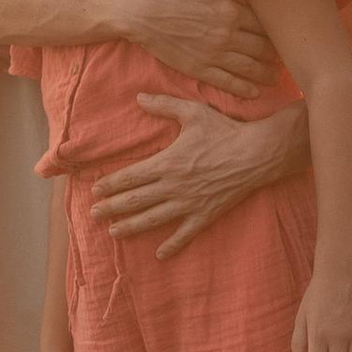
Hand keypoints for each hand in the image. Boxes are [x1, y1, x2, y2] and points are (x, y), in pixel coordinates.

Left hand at [91, 95, 307, 258]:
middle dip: (112, 208)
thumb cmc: (225, 131)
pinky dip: (172, 245)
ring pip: (153, 219)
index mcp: (167, 162)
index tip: (95, 191)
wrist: (257, 154)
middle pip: (136, 200)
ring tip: (113, 233)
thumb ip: (164, 106)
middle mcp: (174, 186)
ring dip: (131, 227)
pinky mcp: (206, 214)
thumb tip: (139, 97)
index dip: (110, 185)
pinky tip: (160, 254)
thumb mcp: (193, 112)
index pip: (130, 177)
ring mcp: (189, 203)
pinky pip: (185, 233)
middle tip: (94, 215)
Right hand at [133, 0, 278, 93]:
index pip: (265, 25)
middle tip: (286, 59)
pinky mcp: (199, 69)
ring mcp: (213, 55)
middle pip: (262, 49)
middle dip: (277, 55)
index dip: (277, 31)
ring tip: (275, 77)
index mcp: (230, 11)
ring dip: (266, 74)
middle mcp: (226, 35)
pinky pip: (228, 83)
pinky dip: (244, 89)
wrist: (141, 11)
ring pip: (249, 69)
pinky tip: (254, 92)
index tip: (285, 36)